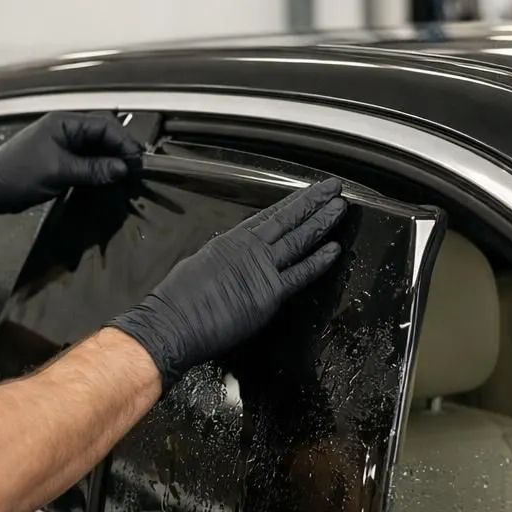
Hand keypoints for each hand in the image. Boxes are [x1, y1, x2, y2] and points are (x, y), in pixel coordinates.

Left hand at [0, 112, 142, 223]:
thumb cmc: (17, 174)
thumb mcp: (58, 171)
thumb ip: (92, 169)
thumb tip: (123, 169)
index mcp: (65, 122)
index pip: (105, 125)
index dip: (124, 142)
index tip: (137, 162)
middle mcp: (67, 130)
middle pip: (103, 135)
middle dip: (120, 151)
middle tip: (135, 171)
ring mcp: (64, 146)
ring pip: (97, 150)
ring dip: (111, 162)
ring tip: (126, 177)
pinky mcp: (61, 162)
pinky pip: (87, 162)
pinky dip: (99, 171)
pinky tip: (108, 181)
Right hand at [108, 178, 348, 391]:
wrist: (171, 323)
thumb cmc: (176, 301)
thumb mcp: (198, 265)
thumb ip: (222, 260)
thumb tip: (229, 260)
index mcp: (230, 241)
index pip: (268, 216)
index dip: (291, 204)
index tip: (308, 193)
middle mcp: (248, 249)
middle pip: (288, 220)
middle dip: (313, 202)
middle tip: (334, 188)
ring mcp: (261, 269)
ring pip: (299, 239)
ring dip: (322, 222)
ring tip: (340, 208)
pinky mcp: (269, 293)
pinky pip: (300, 274)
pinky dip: (319, 261)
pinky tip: (335, 249)